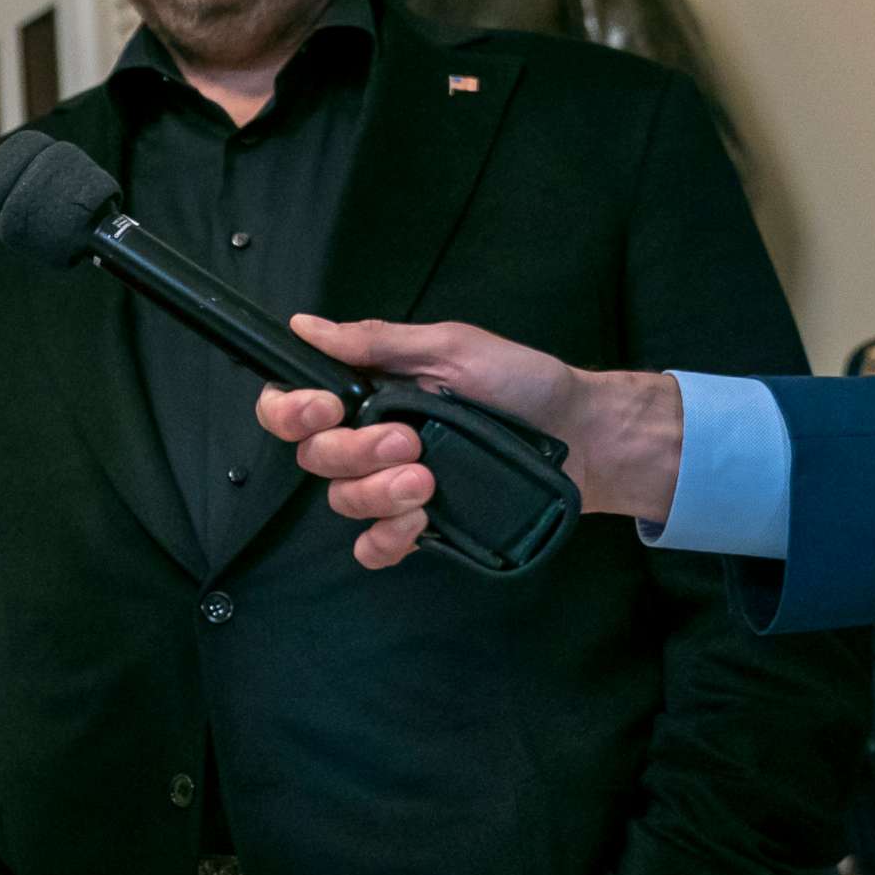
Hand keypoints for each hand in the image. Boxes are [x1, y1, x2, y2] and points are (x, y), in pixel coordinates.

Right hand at [256, 316, 685, 567]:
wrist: (583, 438)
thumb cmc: (520, 382)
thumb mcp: (452, 347)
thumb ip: (378, 342)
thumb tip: (303, 325)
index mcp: (368, 391)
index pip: (292, 405)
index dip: (291, 412)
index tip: (328, 408)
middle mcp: (368, 439)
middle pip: (315, 457)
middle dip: (354, 452)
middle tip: (411, 443)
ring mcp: (391, 487)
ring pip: (341, 502)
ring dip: (376, 494)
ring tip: (428, 483)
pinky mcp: (419, 529)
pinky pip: (373, 548)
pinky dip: (385, 541)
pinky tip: (419, 526)